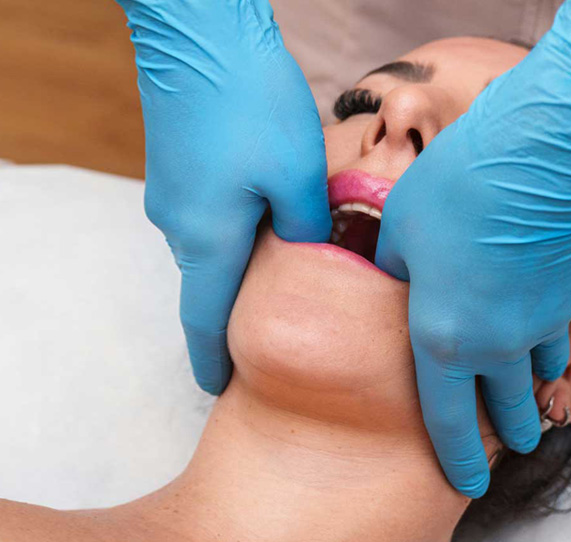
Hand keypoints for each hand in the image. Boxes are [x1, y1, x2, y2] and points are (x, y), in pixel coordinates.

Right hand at [118, 0, 330, 393]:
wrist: (198, 33)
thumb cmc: (251, 103)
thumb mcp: (298, 176)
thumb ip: (307, 231)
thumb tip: (311, 255)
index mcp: (208, 241)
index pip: (205, 323)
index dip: (213, 361)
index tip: (219, 390)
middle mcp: (180, 225)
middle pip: (211, 286)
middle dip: (237, 315)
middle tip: (274, 336)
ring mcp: (173, 194)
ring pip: (214, 247)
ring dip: (244, 268)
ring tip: (284, 280)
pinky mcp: (178, 167)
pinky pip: (210, 216)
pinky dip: (238, 232)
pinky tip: (270, 218)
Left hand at [376, 0, 570, 496]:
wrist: (552, 151)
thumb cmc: (461, 185)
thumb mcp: (403, 227)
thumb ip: (395, 269)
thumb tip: (397, 280)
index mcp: (443, 337)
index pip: (446, 420)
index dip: (455, 458)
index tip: (465, 484)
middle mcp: (499, 344)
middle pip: (502, 409)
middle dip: (503, 434)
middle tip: (510, 449)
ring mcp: (544, 323)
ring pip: (538, 376)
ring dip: (532, 394)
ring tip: (532, 403)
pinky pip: (559, 333)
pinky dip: (551, 346)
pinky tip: (549, 341)